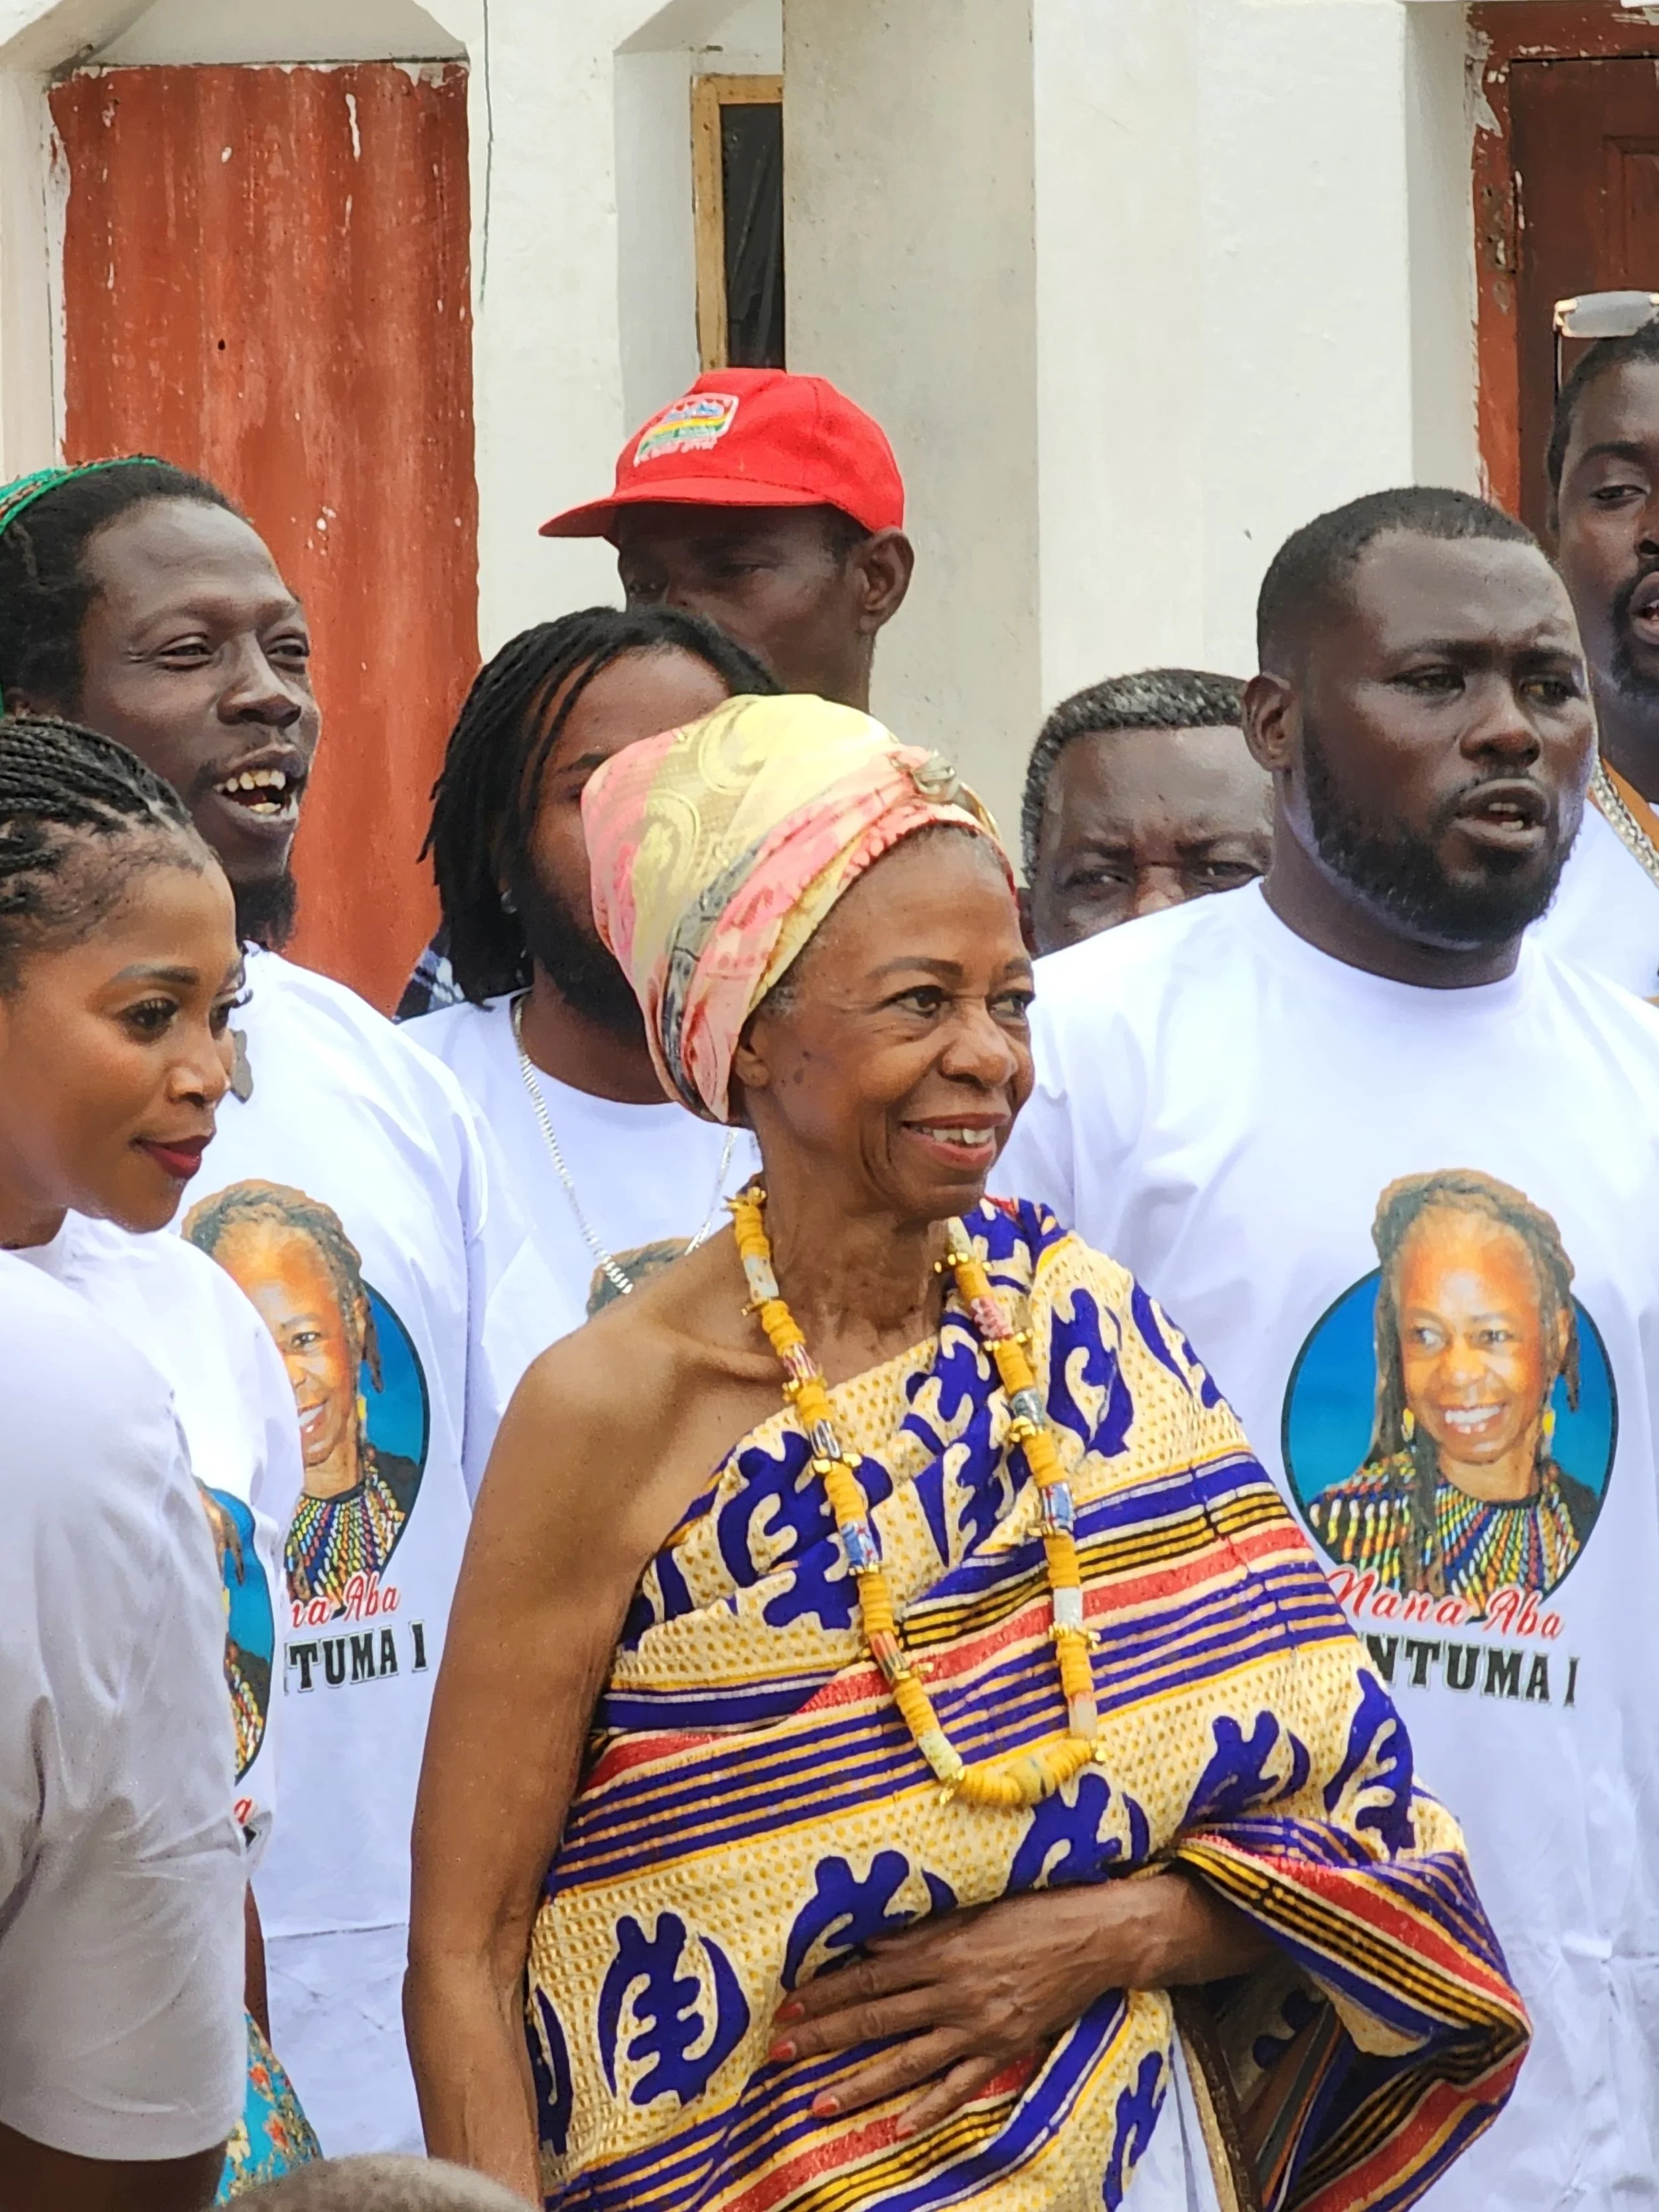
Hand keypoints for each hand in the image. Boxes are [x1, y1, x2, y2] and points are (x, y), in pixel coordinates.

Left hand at [769, 1873, 1251, 2137]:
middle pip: (875, 2021)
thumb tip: (869, 1946)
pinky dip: (928, 2108)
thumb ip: (919, 1933)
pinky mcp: (1005, 2047)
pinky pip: (959, 2085)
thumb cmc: (1032, 1910)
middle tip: (779, 2054)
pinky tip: (896, 2126)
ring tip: (818, 2102)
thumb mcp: (971, 1909)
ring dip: (859, 2084)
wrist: (1096, 1935)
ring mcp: (978, 2026)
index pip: (867, 1978)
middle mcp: (952, 1991)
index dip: (825, 1994)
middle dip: (823, 2038)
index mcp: (940, 1951)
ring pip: (906, 2062)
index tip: (787, 2008)